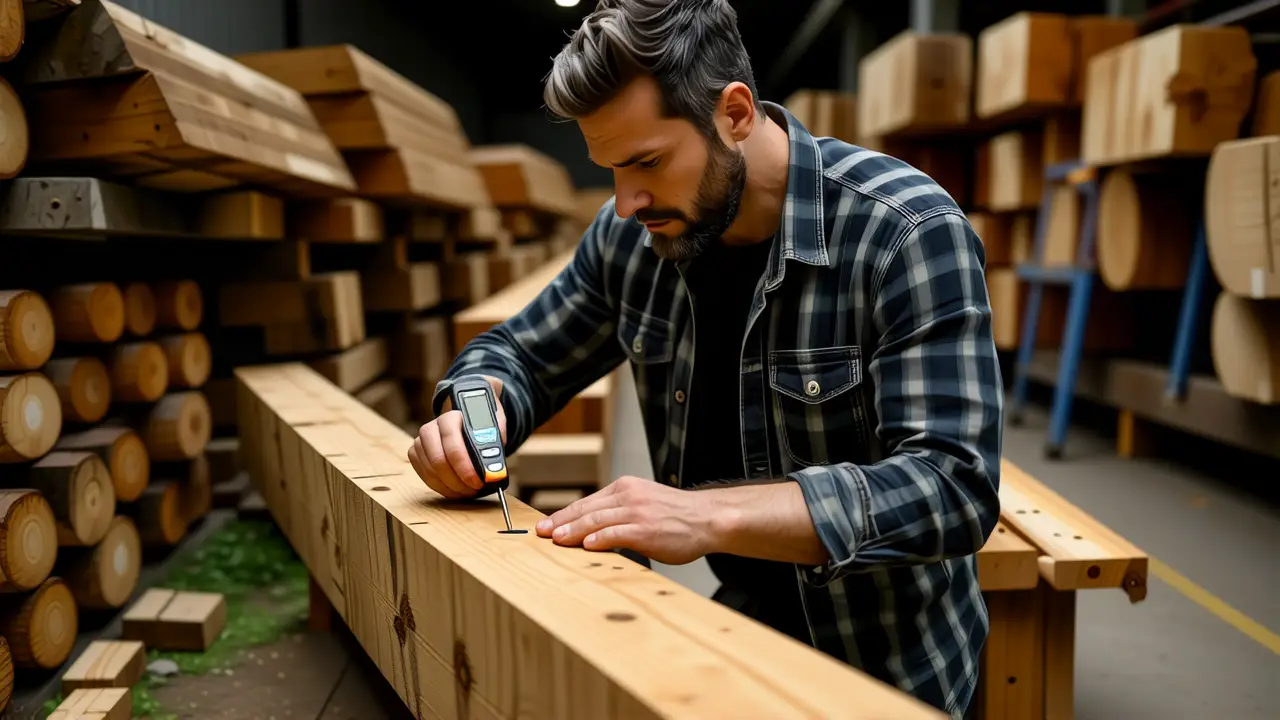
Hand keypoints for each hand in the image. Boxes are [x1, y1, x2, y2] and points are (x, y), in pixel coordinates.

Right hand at [407, 376, 506, 498]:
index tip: (478, 481)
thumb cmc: (480, 425)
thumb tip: (494, 467)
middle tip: (474, 490)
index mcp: (450, 417)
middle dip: (458, 481)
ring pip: (431, 471)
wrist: (465, 421)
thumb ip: (494, 442)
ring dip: (451, 487)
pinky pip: (425, 477)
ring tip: (468, 492)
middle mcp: (431, 428)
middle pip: (438, 460)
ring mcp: (420, 442)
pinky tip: (456, 490)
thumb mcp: (493, 426)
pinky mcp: (414, 454)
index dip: (465, 466)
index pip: (452, 444)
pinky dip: (441, 488)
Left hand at [534, 475, 720, 564]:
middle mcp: (628, 496)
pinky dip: (598, 539)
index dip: (565, 514)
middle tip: (541, 532)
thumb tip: (593, 528)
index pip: (588, 502)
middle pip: (586, 509)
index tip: (547, 525)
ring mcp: (637, 512)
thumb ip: (620, 510)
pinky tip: (585, 546)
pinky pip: (616, 533)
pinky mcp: (645, 529)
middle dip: (561, 522)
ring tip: (556, 539)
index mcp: (626, 488)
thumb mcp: (645, 502)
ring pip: (596, 520)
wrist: (708, 518)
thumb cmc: (677, 516)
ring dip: (573, 531)